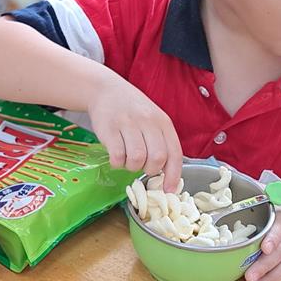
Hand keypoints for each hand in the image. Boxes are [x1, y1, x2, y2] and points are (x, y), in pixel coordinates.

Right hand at [86, 76, 182, 191]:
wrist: (106, 90)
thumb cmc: (132, 110)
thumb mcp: (153, 120)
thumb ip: (161, 142)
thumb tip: (167, 174)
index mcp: (163, 122)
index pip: (174, 153)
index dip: (173, 175)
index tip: (168, 190)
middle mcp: (148, 122)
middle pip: (157, 158)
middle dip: (150, 170)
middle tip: (142, 166)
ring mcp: (128, 124)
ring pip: (137, 159)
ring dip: (132, 167)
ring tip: (128, 160)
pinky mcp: (109, 129)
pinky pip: (117, 156)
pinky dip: (117, 163)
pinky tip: (116, 157)